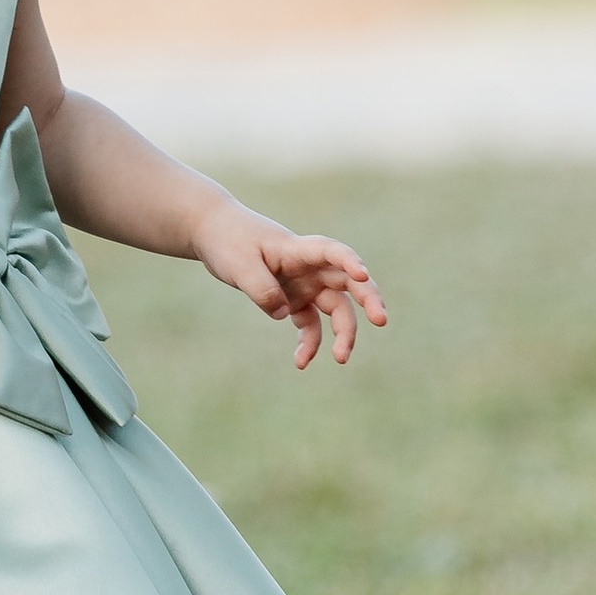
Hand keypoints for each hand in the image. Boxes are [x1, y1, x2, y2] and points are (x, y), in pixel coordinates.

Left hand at [196, 203, 385, 369]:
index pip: (332, 252)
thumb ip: (262, 288)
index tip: (362, 274)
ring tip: (341, 358)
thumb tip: (285, 314)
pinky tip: (301, 361)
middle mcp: (309, 267)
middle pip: (348, 282)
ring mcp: (304, 284)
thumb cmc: (228, 241)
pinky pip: (310, 324)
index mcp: (299, 249)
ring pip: (336, 309)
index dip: (350, 262)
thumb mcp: (239, 265)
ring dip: (343, 333)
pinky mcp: (294, 299)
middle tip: (381, 320)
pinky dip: (309, 342)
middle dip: (368, 300)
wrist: (214, 233)